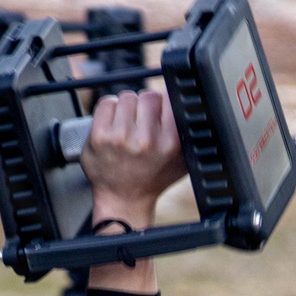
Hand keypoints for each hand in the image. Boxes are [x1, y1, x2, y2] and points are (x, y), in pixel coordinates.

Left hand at [81, 88, 185, 294]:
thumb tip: (195, 107)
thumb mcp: (182, 161)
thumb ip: (189, 135)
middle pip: (147, 95)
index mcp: (170, 143)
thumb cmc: (153, 178)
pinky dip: (109, 110)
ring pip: (127, 97)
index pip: (168, 99)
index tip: (159, 114)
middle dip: (145, 106)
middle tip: (142, 123)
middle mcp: (147, 140)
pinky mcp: (100, 136)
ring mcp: (121, 137)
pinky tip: (113, 126)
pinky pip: (106, 102)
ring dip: (127, 108)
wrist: (124, 200)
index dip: (163, 104)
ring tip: (127, 126)